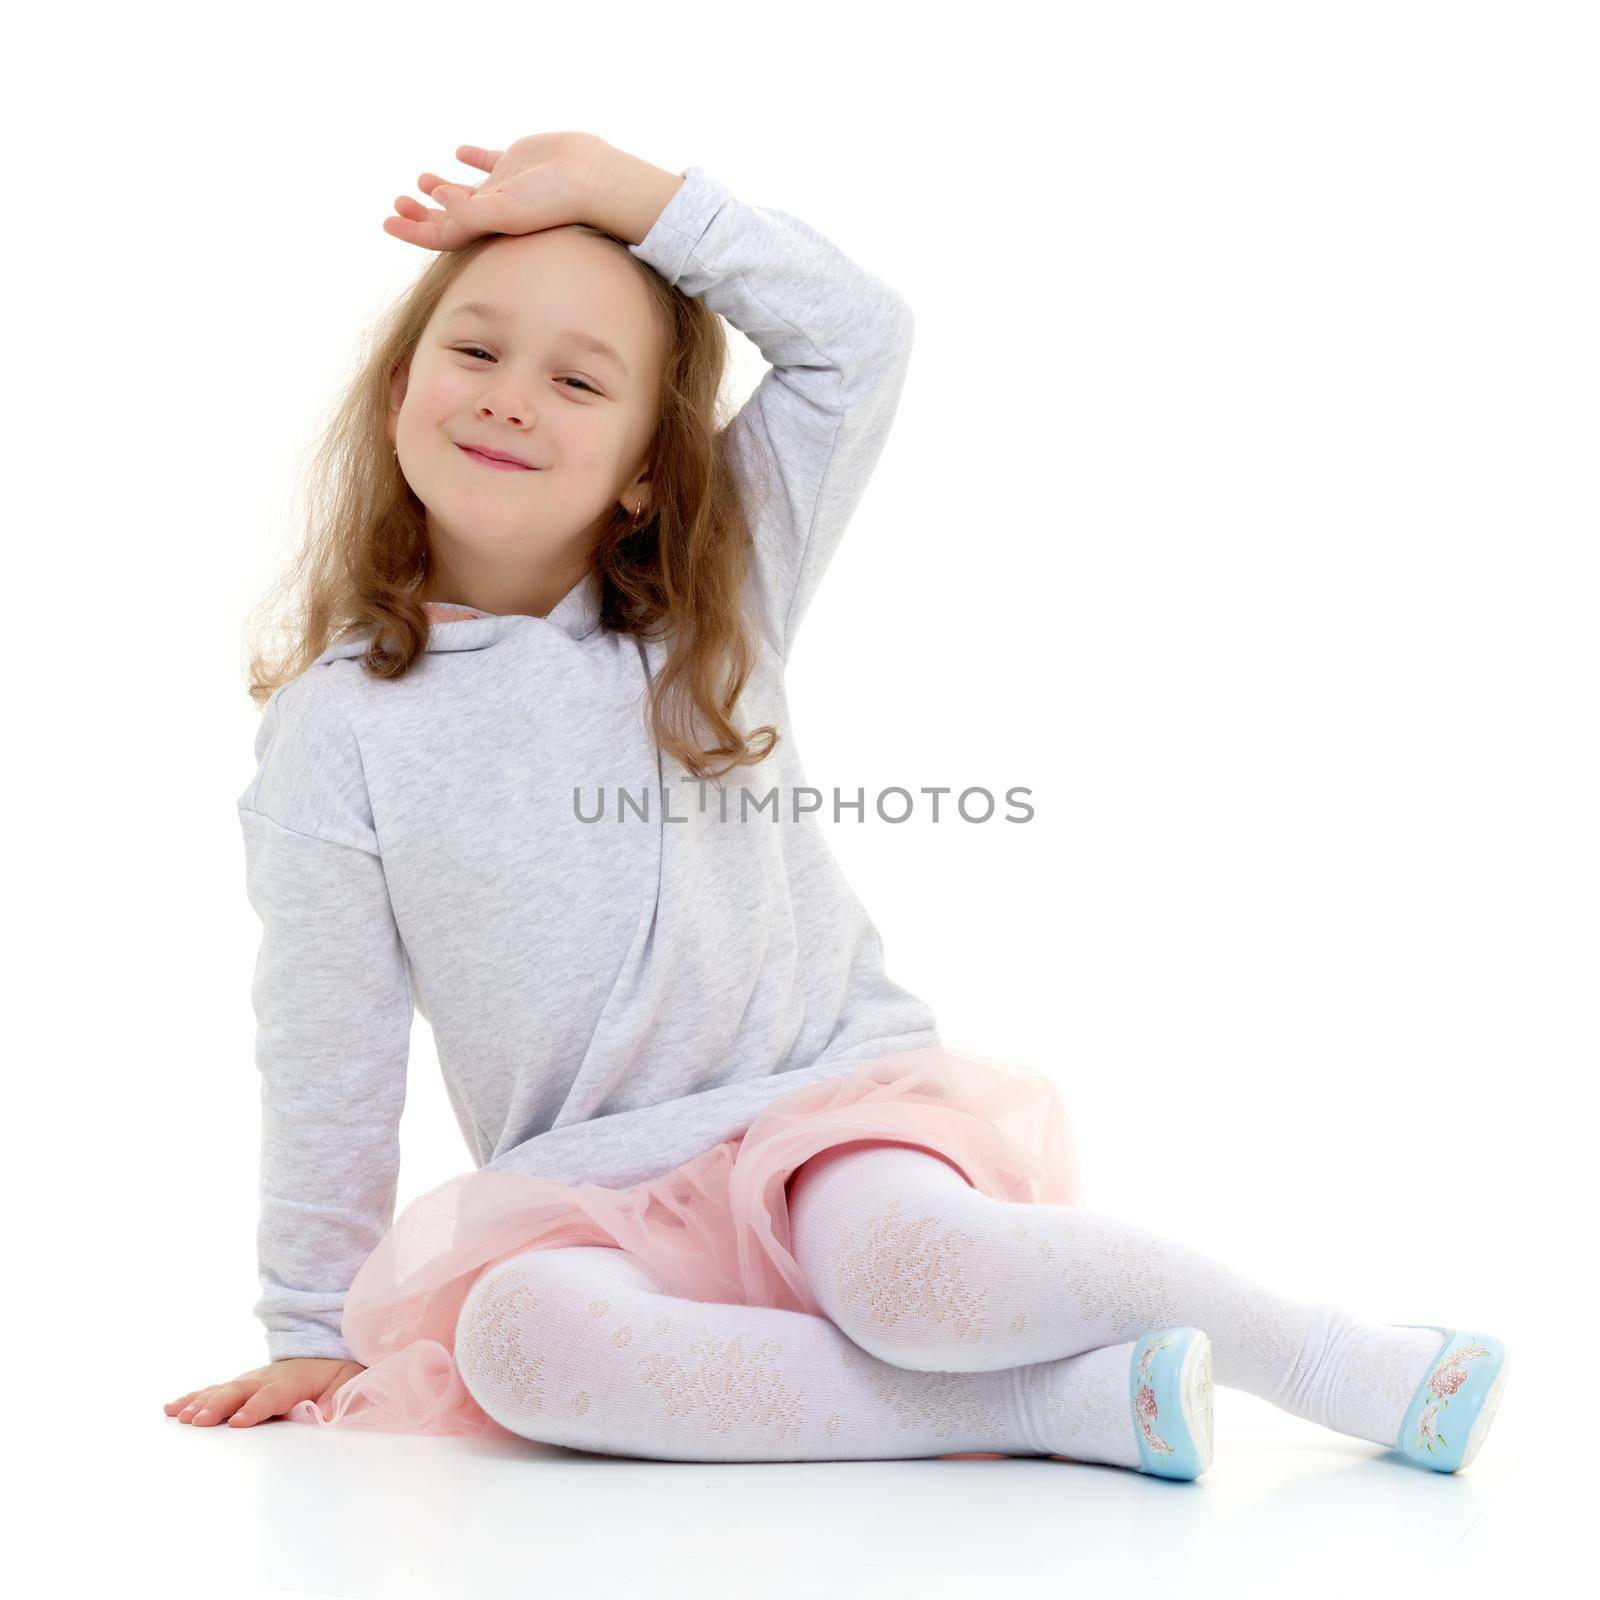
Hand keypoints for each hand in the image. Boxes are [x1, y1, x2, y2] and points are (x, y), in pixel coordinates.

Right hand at [163, 1356, 364, 1427]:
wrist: (326, 1355)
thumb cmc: (336, 1375)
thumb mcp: (347, 1382)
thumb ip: (339, 1398)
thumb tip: (329, 1416)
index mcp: (292, 1380)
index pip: (271, 1395)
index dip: (255, 1408)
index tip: (238, 1422)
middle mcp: (266, 1378)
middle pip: (239, 1391)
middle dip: (218, 1406)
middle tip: (197, 1421)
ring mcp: (250, 1380)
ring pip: (221, 1390)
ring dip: (199, 1402)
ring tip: (178, 1416)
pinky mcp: (240, 1386)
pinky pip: (214, 1391)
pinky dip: (192, 1397)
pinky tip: (171, 1408)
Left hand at [383, 131, 613, 252]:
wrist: (593, 179)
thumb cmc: (554, 203)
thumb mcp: (508, 211)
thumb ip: (470, 210)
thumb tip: (436, 200)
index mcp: (488, 227)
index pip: (442, 233)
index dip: (412, 229)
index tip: (387, 220)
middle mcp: (495, 210)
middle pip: (450, 215)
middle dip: (421, 212)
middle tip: (397, 202)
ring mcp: (507, 186)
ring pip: (467, 190)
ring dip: (442, 186)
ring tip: (421, 180)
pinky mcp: (519, 162)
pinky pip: (490, 160)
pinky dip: (473, 158)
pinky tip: (459, 152)